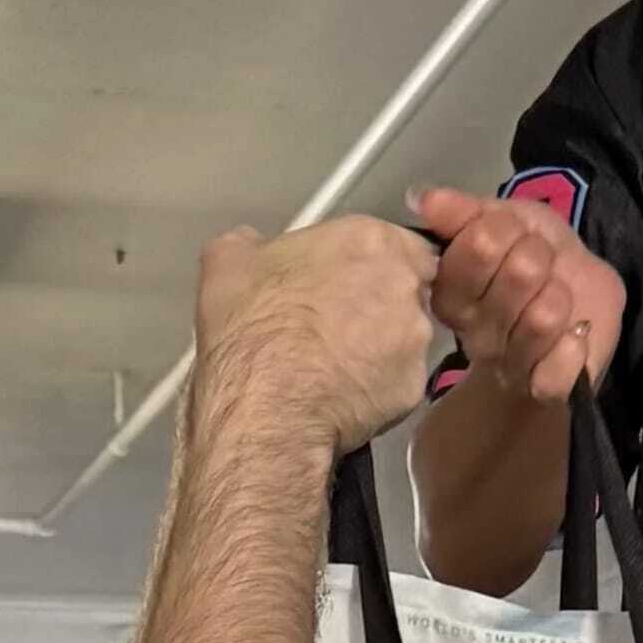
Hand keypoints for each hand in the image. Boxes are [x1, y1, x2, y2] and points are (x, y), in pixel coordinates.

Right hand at [193, 216, 437, 455]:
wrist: (265, 404)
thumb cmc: (251, 327)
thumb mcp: (227, 262)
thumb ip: (251, 243)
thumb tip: (250, 247)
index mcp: (368, 239)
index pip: (393, 241)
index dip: (366, 263)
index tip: (340, 281)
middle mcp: (404, 282)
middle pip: (407, 286)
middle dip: (379, 302)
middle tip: (337, 323)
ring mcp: (415, 336)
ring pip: (407, 336)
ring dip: (381, 345)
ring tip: (336, 364)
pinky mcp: (413, 386)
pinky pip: (400, 381)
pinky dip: (378, 386)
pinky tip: (343, 392)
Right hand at [411, 184, 626, 408]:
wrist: (584, 320)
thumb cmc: (542, 266)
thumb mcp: (511, 222)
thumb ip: (467, 211)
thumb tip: (423, 198)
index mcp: (453, 290)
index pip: (479, 244)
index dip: (510, 230)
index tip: (518, 237)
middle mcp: (472, 330)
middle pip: (519, 273)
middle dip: (541, 258)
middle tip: (542, 268)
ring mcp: (507, 364)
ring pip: (543, 317)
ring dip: (561, 298)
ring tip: (558, 302)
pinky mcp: (542, 390)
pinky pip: (555, 372)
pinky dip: (572, 349)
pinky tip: (573, 338)